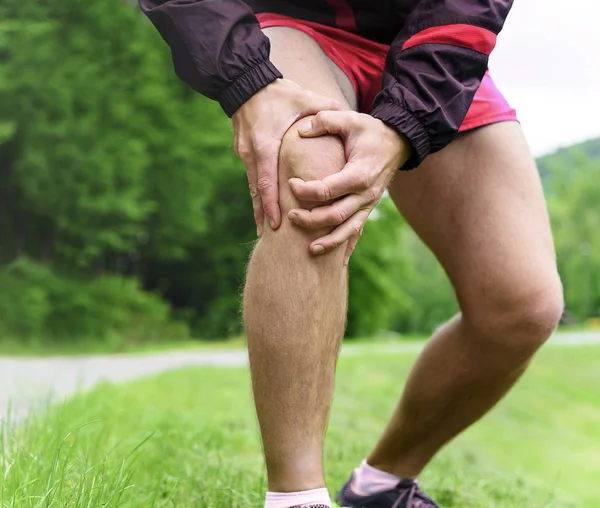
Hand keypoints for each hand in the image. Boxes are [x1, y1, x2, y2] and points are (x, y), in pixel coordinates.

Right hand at [232, 79, 343, 236]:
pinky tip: (262, 207)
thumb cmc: (278, 91)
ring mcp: (244, 153)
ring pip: (251, 187)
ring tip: (264, 230)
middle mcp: (252, 153)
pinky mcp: (242, 150)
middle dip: (263, 214)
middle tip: (269, 237)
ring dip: (258, 208)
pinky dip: (257, 194)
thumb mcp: (304, 99)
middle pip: (256, 191)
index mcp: (266, 145)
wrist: (245, 80)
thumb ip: (326, 112)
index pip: (267, 182)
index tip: (276, 225)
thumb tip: (348, 119)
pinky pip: (251, 177)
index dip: (271, 205)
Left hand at [287, 111, 411, 264]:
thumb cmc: (370, 131)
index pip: (329, 189)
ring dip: (328, 241)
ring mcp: (368, 205)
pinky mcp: (367, 209)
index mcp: (360, 173)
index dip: (306, 190)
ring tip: (308, 249)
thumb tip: (302, 129)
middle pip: (335, 215)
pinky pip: (356, 231)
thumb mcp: (350, 120)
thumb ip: (326, 121)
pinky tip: (335, 263)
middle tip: (290, 216)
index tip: (290, 184)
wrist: (397, 143)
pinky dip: (345, 246)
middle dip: (311, 219)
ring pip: (347, 230)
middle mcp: (366, 194)